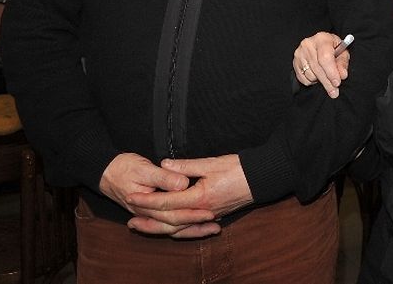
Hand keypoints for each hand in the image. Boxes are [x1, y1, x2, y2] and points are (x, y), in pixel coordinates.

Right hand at [99, 153, 213, 236]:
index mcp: (147, 205)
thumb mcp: (143, 169)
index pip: (172, 214)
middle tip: (215, 223)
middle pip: (174, 224)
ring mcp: (148, 214)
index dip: (192, 214)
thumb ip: (163, 178)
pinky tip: (194, 225)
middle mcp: (148, 214)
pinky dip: (181, 226)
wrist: (105, 171)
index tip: (209, 212)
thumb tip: (183, 184)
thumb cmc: (123, 168)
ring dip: (191, 229)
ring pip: (171, 227)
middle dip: (195, 225)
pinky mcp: (150, 211)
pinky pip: (167, 223)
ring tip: (210, 229)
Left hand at [125, 154, 252, 237]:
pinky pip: (190, 227)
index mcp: (200, 197)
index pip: (167, 202)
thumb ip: (185, 166)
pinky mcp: (215, 215)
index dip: (147, 200)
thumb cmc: (239, 168)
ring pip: (179, 228)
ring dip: (160, 228)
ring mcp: (209, 216)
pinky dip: (177, 229)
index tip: (132, 197)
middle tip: (130, 220)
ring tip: (143, 226)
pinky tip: (169, 228)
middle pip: (170, 221)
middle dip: (149, 220)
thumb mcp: (211, 163)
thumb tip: (164, 165)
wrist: (263, 178)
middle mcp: (203, 211)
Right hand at [293, 31, 349, 97]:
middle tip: (335, 92)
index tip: (337, 83)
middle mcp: (308, 44)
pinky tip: (318, 75)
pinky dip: (312, 81)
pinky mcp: (294, 62)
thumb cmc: (333, 49)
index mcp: (322, 39)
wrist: (320, 45)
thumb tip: (342, 75)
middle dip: (327, 82)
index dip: (331, 72)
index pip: (325, 57)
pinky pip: (303, 79)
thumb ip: (342, 64)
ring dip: (320, 81)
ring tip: (326, 76)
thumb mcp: (342, 52)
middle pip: (317, 68)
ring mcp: (299, 53)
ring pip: (310, 75)